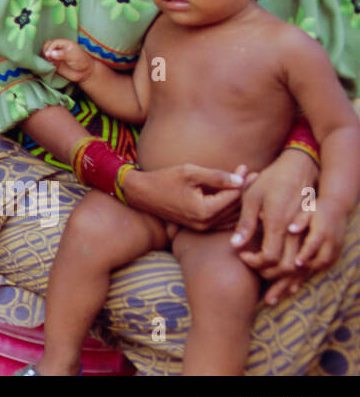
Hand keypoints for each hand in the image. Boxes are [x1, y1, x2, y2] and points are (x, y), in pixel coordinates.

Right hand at [41, 39, 91, 82]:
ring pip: (45, 53)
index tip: (49, 54)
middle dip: (45, 51)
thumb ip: (62, 54)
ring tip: (49, 62)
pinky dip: (45, 63)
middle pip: (46, 46)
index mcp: (64, 43)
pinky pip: (46, 61)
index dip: (50, 48)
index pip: (52, 43)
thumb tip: (50, 53)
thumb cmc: (82, 62)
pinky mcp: (54, 63)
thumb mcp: (74, 56)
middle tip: (48, 58)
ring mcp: (56, 56)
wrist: (84, 73)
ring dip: (44, 57)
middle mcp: (58, 48)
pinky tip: (50, 65)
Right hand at [120, 163, 245, 230]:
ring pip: (230, 216)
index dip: (243, 182)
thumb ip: (217, 176)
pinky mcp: (198, 227)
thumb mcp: (190, 172)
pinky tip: (234, 196)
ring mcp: (202, 228)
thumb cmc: (163, 179)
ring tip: (247, 184)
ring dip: (239, 200)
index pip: (233, 197)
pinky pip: (222, 220)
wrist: (140, 193)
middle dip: (244, 191)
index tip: (248, 169)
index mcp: (205, 211)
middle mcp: (205, 224)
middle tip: (254, 175)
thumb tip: (241, 180)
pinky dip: (230, 208)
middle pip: (235, 208)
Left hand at [230, 147, 317, 301]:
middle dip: (268, 274)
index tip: (243, 256)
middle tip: (253, 266)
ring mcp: (307, 234)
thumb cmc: (272, 181)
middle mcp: (296, 232)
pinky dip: (298, 276)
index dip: (255, 262)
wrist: (301, 169)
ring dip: (284, 281)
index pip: (269, 257)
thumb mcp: (252, 197)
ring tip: (268, 286)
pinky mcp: (313, 234)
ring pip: (300, 268)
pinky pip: (310, 262)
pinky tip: (288, 285)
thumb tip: (235, 246)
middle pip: (286, 267)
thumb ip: (245, 223)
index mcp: (278, 223)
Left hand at [295, 197, 347, 271]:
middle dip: (310, 266)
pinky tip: (309, 266)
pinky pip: (331, 261)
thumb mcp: (307, 211)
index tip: (296, 263)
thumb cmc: (317, 209)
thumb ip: (299, 221)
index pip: (313, 246)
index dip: (305, 256)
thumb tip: (290, 229)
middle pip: (322, 259)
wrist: (337, 206)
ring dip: (315, 268)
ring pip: (328, 262)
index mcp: (322, 231)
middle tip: (295, 269)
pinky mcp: (339, 248)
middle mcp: (331, 240)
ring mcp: (337, 245)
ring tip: (300, 269)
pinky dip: (321, 266)